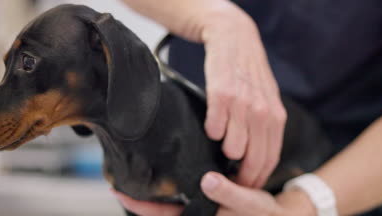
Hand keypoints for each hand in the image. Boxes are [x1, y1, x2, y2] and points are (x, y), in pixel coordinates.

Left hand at [113, 172, 315, 215]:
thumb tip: (207, 181)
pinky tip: (164, 170)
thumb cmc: (262, 213)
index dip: (140, 205)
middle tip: (118, 178)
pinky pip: (181, 193)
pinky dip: (170, 184)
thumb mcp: (249, 204)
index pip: (162, 215)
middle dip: (140, 198)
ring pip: (168, 203)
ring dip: (152, 191)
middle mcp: (195, 215)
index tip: (120, 192)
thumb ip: (229, 193)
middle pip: (160, 210)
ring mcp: (198, 209)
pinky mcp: (204, 199)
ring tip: (135, 171)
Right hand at [200, 9, 286, 186]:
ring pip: (232, 148)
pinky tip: (212, 119)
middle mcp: (262, 112)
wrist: (233, 37)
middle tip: (227, 177)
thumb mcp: (266, 97)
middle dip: (240, 175)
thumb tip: (255, 156)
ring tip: (221, 135)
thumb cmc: (248, 71)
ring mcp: (243, 104)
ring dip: (223, 148)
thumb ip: (265, 125)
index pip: (270, 159)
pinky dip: (210, 129)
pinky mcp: (221, 94)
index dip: (257, 178)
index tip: (245, 186)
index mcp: (276, 116)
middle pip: (252, 159)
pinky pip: (213, 128)